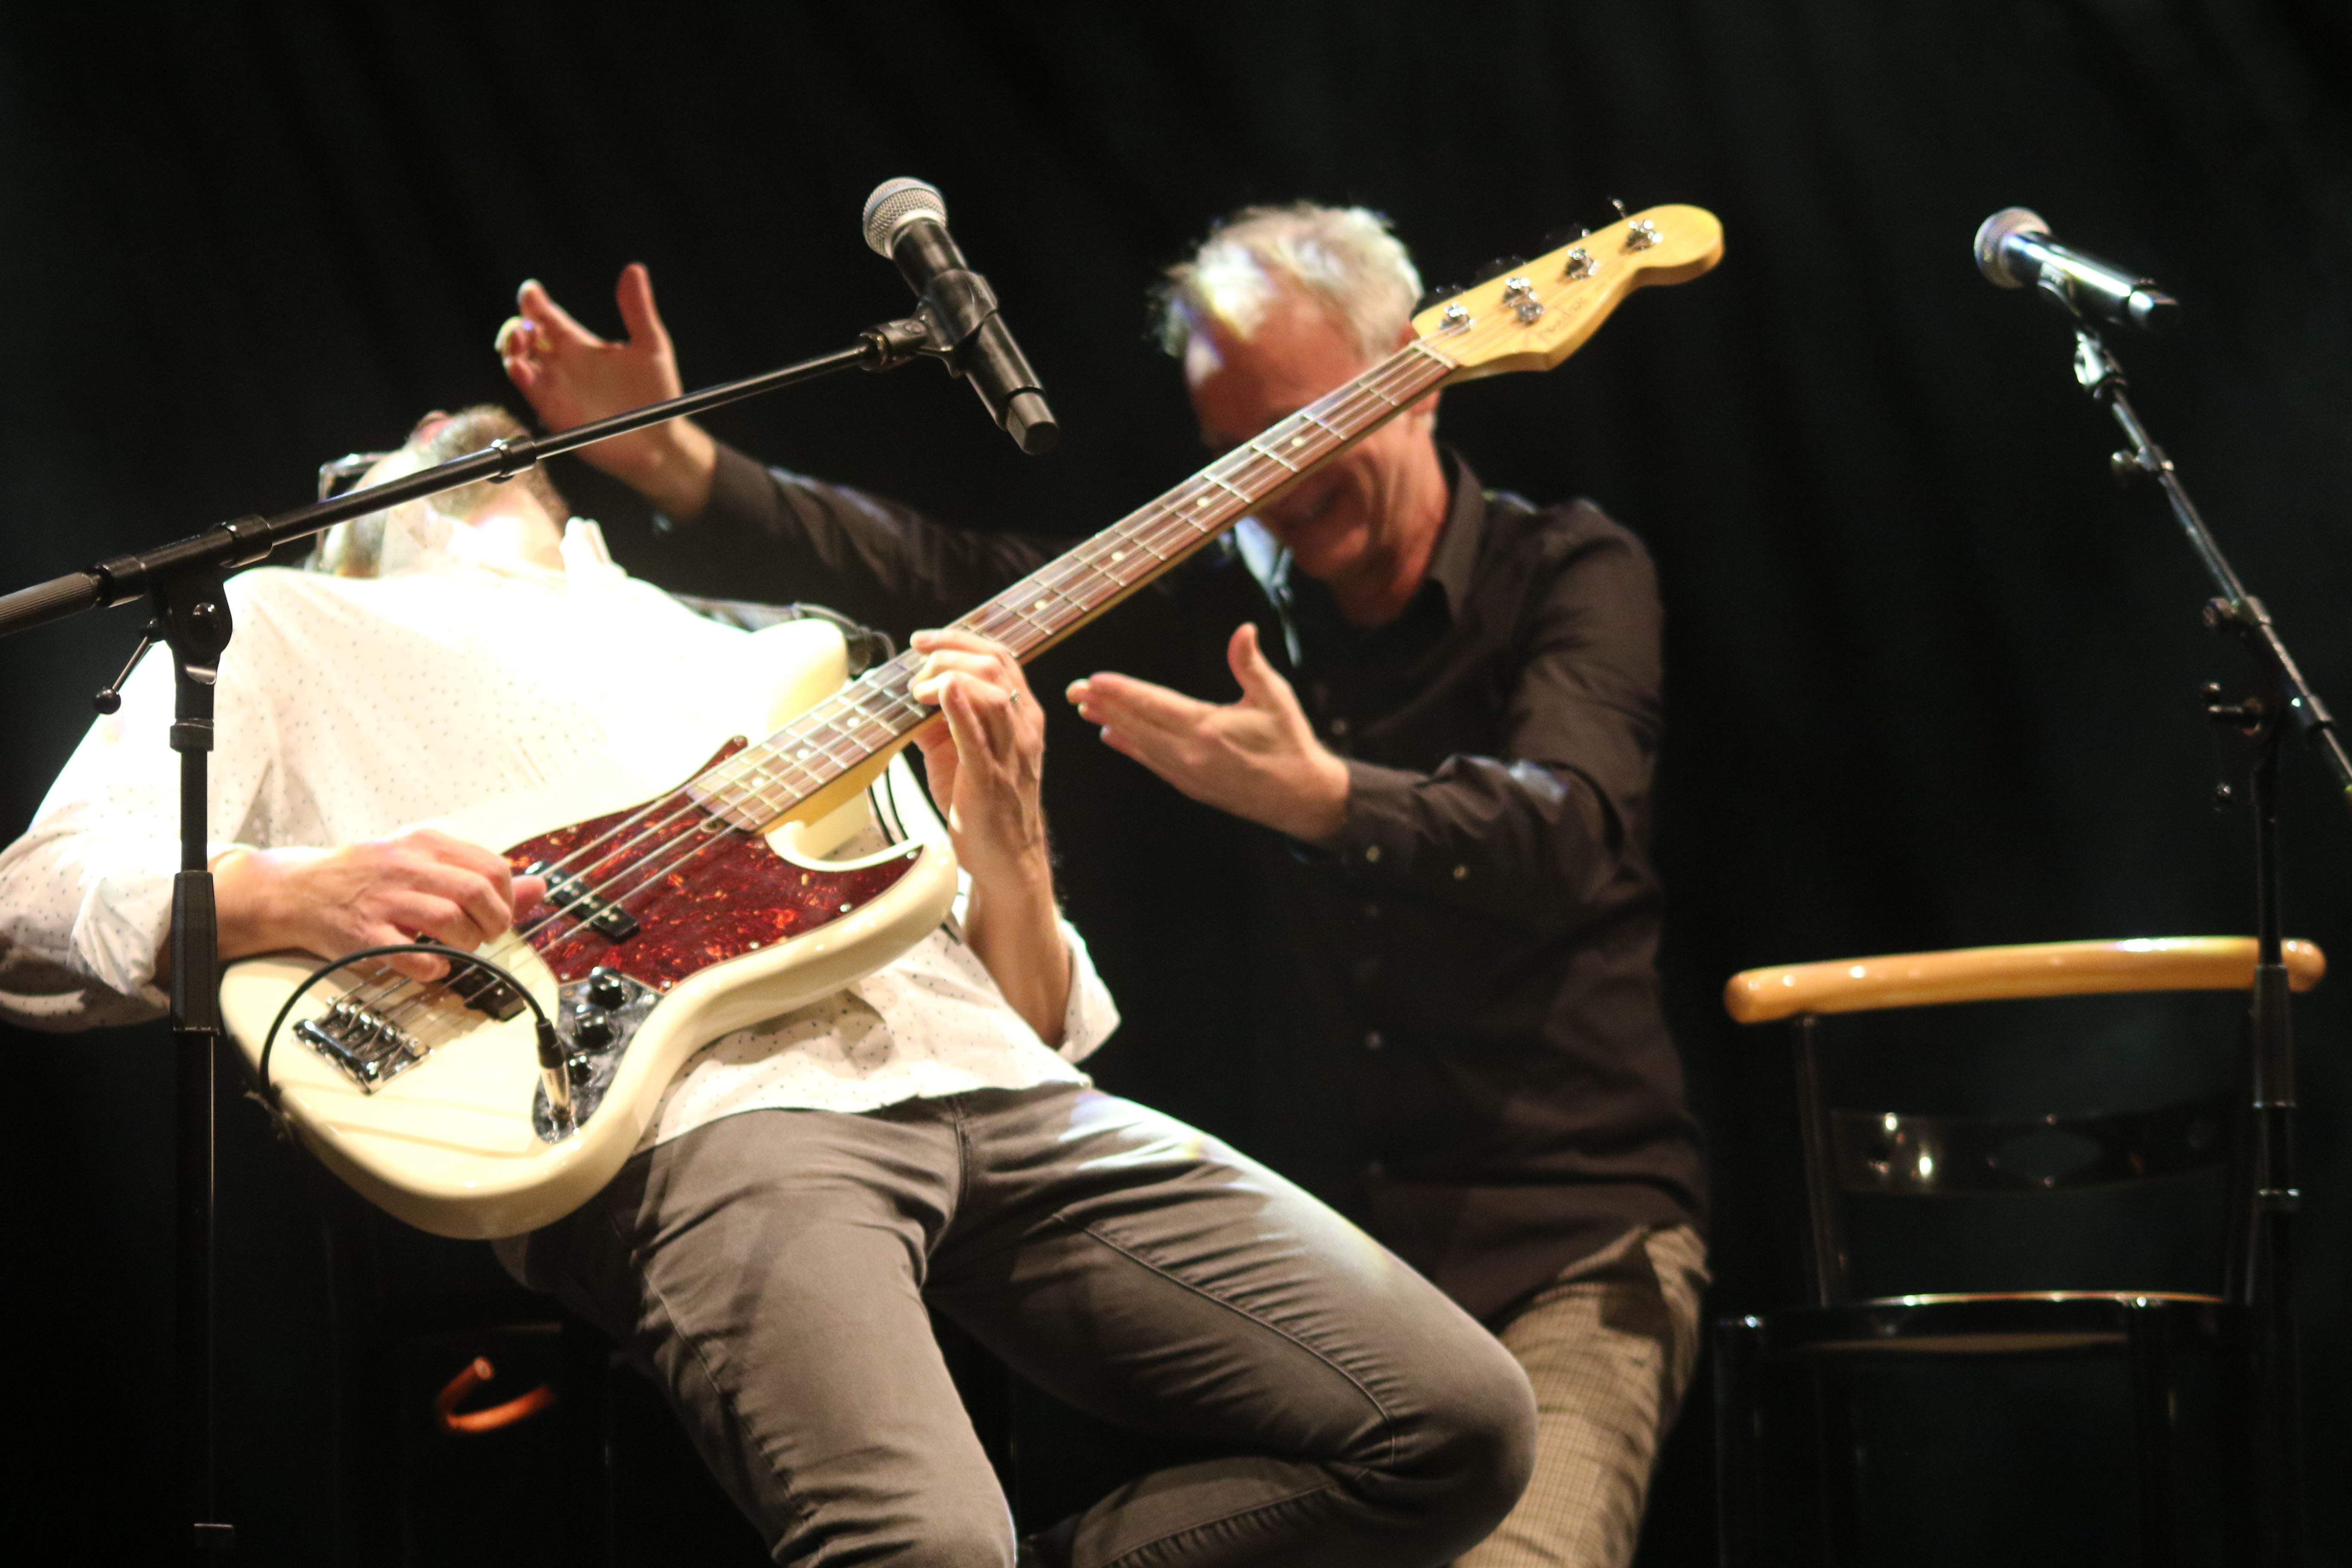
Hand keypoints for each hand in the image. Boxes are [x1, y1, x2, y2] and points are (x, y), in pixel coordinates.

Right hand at [212, 830, 546, 982]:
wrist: (299, 892)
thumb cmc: (369, 879)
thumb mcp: (424, 863)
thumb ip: (480, 875)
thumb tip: (539, 888)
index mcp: (425, 843)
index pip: (493, 868)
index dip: (508, 899)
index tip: (498, 914)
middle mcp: (406, 866)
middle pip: (478, 893)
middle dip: (494, 923)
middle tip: (485, 935)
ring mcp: (384, 900)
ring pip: (451, 921)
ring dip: (467, 943)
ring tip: (458, 946)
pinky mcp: (365, 934)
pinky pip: (415, 956)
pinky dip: (434, 966)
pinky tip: (431, 963)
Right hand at [495, 263, 716, 518]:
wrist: (660, 440)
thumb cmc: (658, 394)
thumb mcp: (651, 346)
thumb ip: (638, 310)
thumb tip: (633, 269)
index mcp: (581, 344)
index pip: (548, 317)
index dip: (534, 302)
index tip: (530, 291)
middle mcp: (564, 364)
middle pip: (525, 337)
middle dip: (515, 325)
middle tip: (524, 322)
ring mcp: (557, 387)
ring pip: (519, 361)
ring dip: (511, 348)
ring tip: (517, 342)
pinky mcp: (555, 411)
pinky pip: (530, 391)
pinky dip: (520, 377)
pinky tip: (520, 368)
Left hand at [908, 628, 1070, 1041]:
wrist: (1006, 861)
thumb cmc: (984, 806)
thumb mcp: (963, 754)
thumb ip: (942, 722)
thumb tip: (908, 698)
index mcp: (1022, 717)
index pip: (1000, 657)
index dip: (960, 639)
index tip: (923, 641)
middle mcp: (1023, 729)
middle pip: (995, 664)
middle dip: (949, 651)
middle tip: (915, 663)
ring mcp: (1008, 753)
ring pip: (992, 690)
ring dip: (947, 675)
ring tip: (917, 688)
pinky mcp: (988, 779)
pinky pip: (977, 735)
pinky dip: (958, 706)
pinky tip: (939, 689)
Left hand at [1067, 622, 1349, 843]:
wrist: (1301, 797)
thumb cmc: (1290, 743)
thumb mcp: (1275, 698)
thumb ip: (1251, 664)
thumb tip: (1243, 630)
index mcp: (1207, 729)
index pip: (1154, 704)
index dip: (1121, 691)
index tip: (1095, 679)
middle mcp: (1190, 754)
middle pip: (1137, 724)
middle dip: (1104, 705)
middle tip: (1074, 691)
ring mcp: (1187, 773)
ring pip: (1139, 744)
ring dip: (1111, 723)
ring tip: (1085, 709)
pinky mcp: (1190, 786)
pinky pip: (1151, 763)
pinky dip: (1129, 748)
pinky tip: (1111, 736)